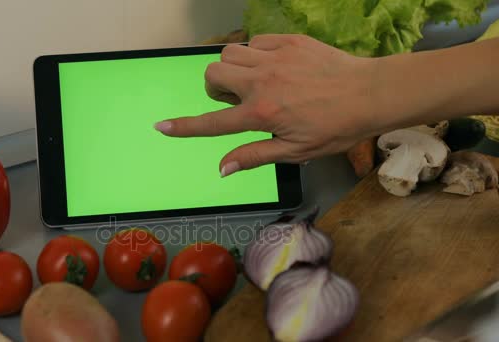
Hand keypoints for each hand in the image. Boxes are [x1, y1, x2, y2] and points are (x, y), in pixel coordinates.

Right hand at [154, 34, 378, 176]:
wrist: (370, 94)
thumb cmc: (335, 128)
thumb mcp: (295, 151)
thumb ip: (254, 156)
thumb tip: (222, 168)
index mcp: (261, 114)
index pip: (212, 123)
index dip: (184, 127)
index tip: (162, 127)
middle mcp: (261, 83)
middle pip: (212, 74)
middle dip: (215, 88)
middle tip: (237, 99)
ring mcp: (274, 58)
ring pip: (230, 53)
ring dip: (233, 69)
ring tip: (255, 82)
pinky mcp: (289, 41)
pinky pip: (255, 41)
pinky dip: (256, 54)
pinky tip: (275, 67)